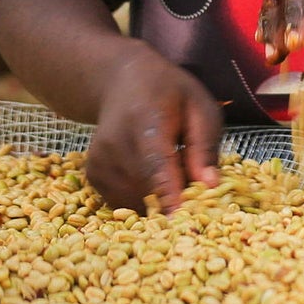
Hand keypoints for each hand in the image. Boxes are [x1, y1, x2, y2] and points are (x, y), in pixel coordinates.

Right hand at [87, 44, 220, 211]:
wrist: (122, 82)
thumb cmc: (171, 94)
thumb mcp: (201, 106)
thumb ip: (204, 146)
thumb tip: (210, 187)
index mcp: (146, 121)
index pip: (156, 165)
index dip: (168, 194)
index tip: (179, 221)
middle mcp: (115, 144)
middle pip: (146, 189)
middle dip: (174, 199)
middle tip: (195, 189)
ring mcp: (99, 162)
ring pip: (134, 202)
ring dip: (158, 200)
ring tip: (173, 171)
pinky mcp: (92, 176)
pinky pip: (122, 202)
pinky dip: (142, 199)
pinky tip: (152, 175)